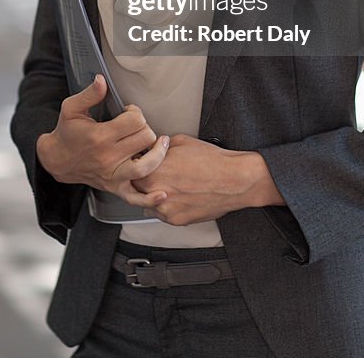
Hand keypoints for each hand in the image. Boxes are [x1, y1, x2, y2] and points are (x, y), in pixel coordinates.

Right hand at [36, 75, 169, 208]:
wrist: (57, 160)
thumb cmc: (66, 132)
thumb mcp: (71, 108)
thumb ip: (89, 94)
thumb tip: (102, 80)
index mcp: (101, 136)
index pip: (135, 121)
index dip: (135, 112)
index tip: (128, 112)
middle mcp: (109, 157)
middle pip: (145, 139)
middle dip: (144, 128)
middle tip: (136, 127)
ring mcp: (113, 175)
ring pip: (147, 165)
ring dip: (157, 153)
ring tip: (160, 143)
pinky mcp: (114, 187)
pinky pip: (136, 198)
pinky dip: (150, 199)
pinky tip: (162, 193)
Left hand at [132, 134, 276, 224]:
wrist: (233, 180)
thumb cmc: (212, 161)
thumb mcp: (182, 142)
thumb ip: (160, 147)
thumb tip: (153, 148)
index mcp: (154, 170)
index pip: (130, 171)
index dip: (136, 167)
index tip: (141, 164)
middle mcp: (156, 192)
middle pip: (136, 190)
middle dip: (143, 182)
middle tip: (155, 175)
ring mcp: (166, 209)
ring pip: (148, 204)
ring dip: (153, 196)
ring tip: (170, 185)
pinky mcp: (177, 220)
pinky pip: (162, 214)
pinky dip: (167, 206)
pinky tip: (179, 195)